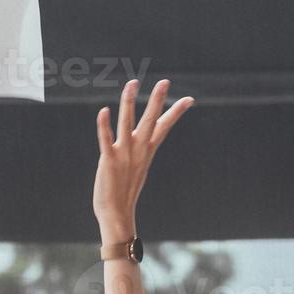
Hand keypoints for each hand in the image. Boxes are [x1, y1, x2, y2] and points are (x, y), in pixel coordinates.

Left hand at [93, 78, 192, 236]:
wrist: (116, 213)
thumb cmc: (125, 191)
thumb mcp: (137, 167)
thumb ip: (139, 152)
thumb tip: (145, 143)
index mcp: (147, 150)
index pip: (164, 127)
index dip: (176, 112)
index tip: (190, 99)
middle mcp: (138, 149)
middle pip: (151, 120)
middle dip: (157, 100)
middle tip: (165, 81)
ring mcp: (124, 154)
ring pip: (128, 123)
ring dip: (129, 102)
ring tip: (132, 83)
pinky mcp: (109, 160)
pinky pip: (106, 140)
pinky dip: (104, 126)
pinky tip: (103, 111)